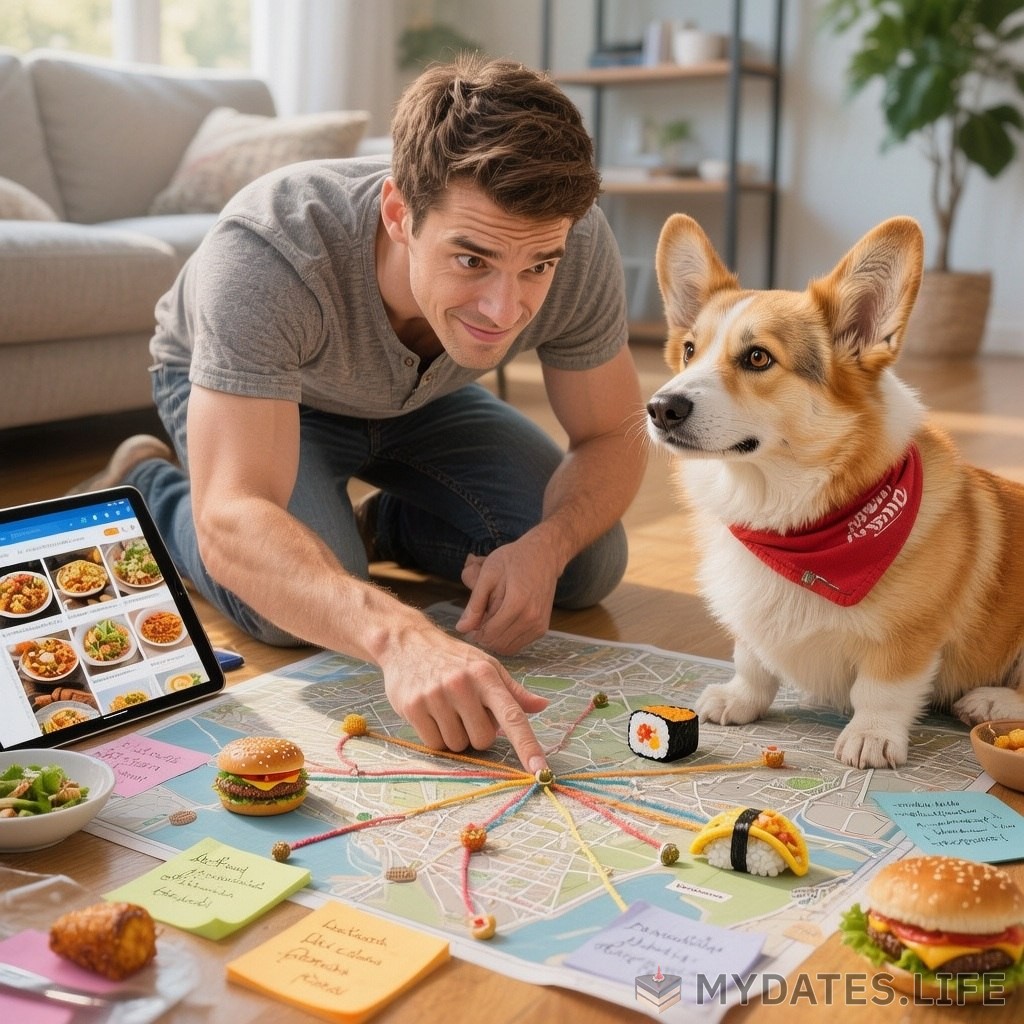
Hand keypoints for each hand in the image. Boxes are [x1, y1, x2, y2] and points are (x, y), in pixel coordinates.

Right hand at [379, 623, 548, 772]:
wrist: (406, 643)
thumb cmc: (453, 658)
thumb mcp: (486, 666)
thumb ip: (513, 691)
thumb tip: (542, 706)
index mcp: (486, 675)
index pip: (512, 716)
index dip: (527, 746)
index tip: (540, 771)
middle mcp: (462, 684)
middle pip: (483, 740)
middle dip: (477, 733)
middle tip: (466, 712)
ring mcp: (435, 696)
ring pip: (457, 745)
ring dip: (454, 735)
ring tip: (446, 710)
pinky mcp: (413, 707)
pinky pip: (434, 744)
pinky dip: (435, 736)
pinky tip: (431, 714)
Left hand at [457, 537, 558, 653]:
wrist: (543, 555)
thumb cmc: (513, 560)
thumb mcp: (488, 575)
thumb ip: (474, 604)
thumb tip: (461, 628)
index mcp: (517, 604)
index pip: (488, 635)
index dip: (473, 633)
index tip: (469, 623)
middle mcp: (531, 619)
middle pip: (497, 644)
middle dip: (483, 637)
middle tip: (478, 621)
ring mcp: (539, 625)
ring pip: (508, 648)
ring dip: (495, 639)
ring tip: (490, 619)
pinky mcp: (542, 629)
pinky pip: (518, 644)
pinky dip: (506, 639)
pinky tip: (502, 621)